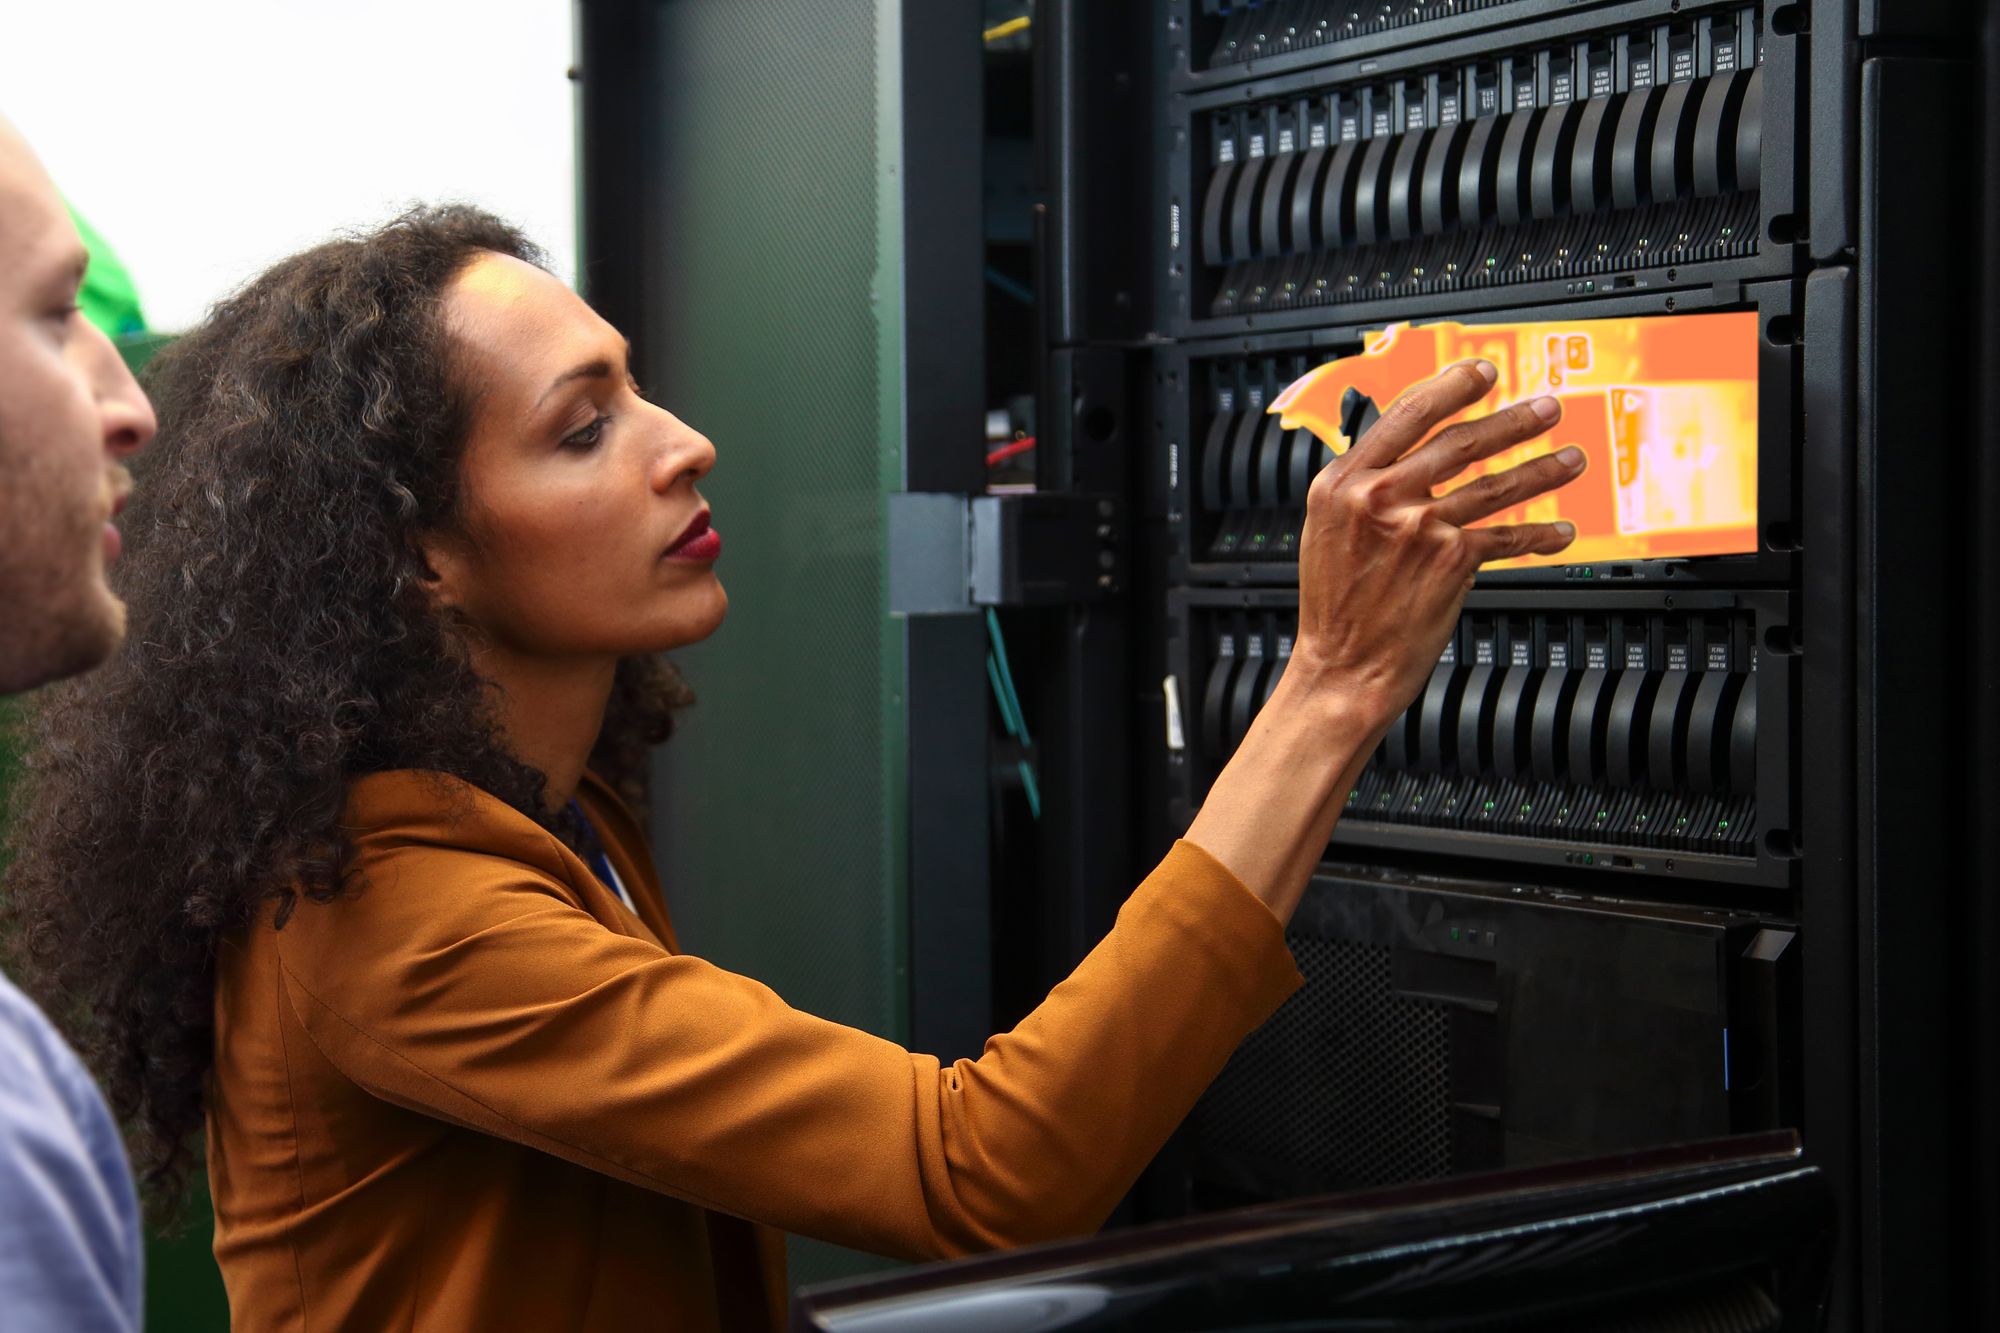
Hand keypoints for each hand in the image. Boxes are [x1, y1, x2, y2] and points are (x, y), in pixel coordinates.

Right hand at [1289, 358, 1583, 725]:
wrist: (1343, 667)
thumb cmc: (1336, 607)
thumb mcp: (1327, 530)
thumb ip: (1364, 489)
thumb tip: (1414, 458)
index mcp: (1342, 482)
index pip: (1406, 415)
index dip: (1451, 387)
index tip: (1481, 373)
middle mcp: (1380, 497)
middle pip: (1461, 441)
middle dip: (1514, 420)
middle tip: (1545, 408)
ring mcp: (1419, 526)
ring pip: (1495, 484)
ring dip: (1542, 469)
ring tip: (1570, 457)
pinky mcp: (1451, 559)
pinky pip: (1508, 537)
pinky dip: (1540, 535)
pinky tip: (1560, 531)